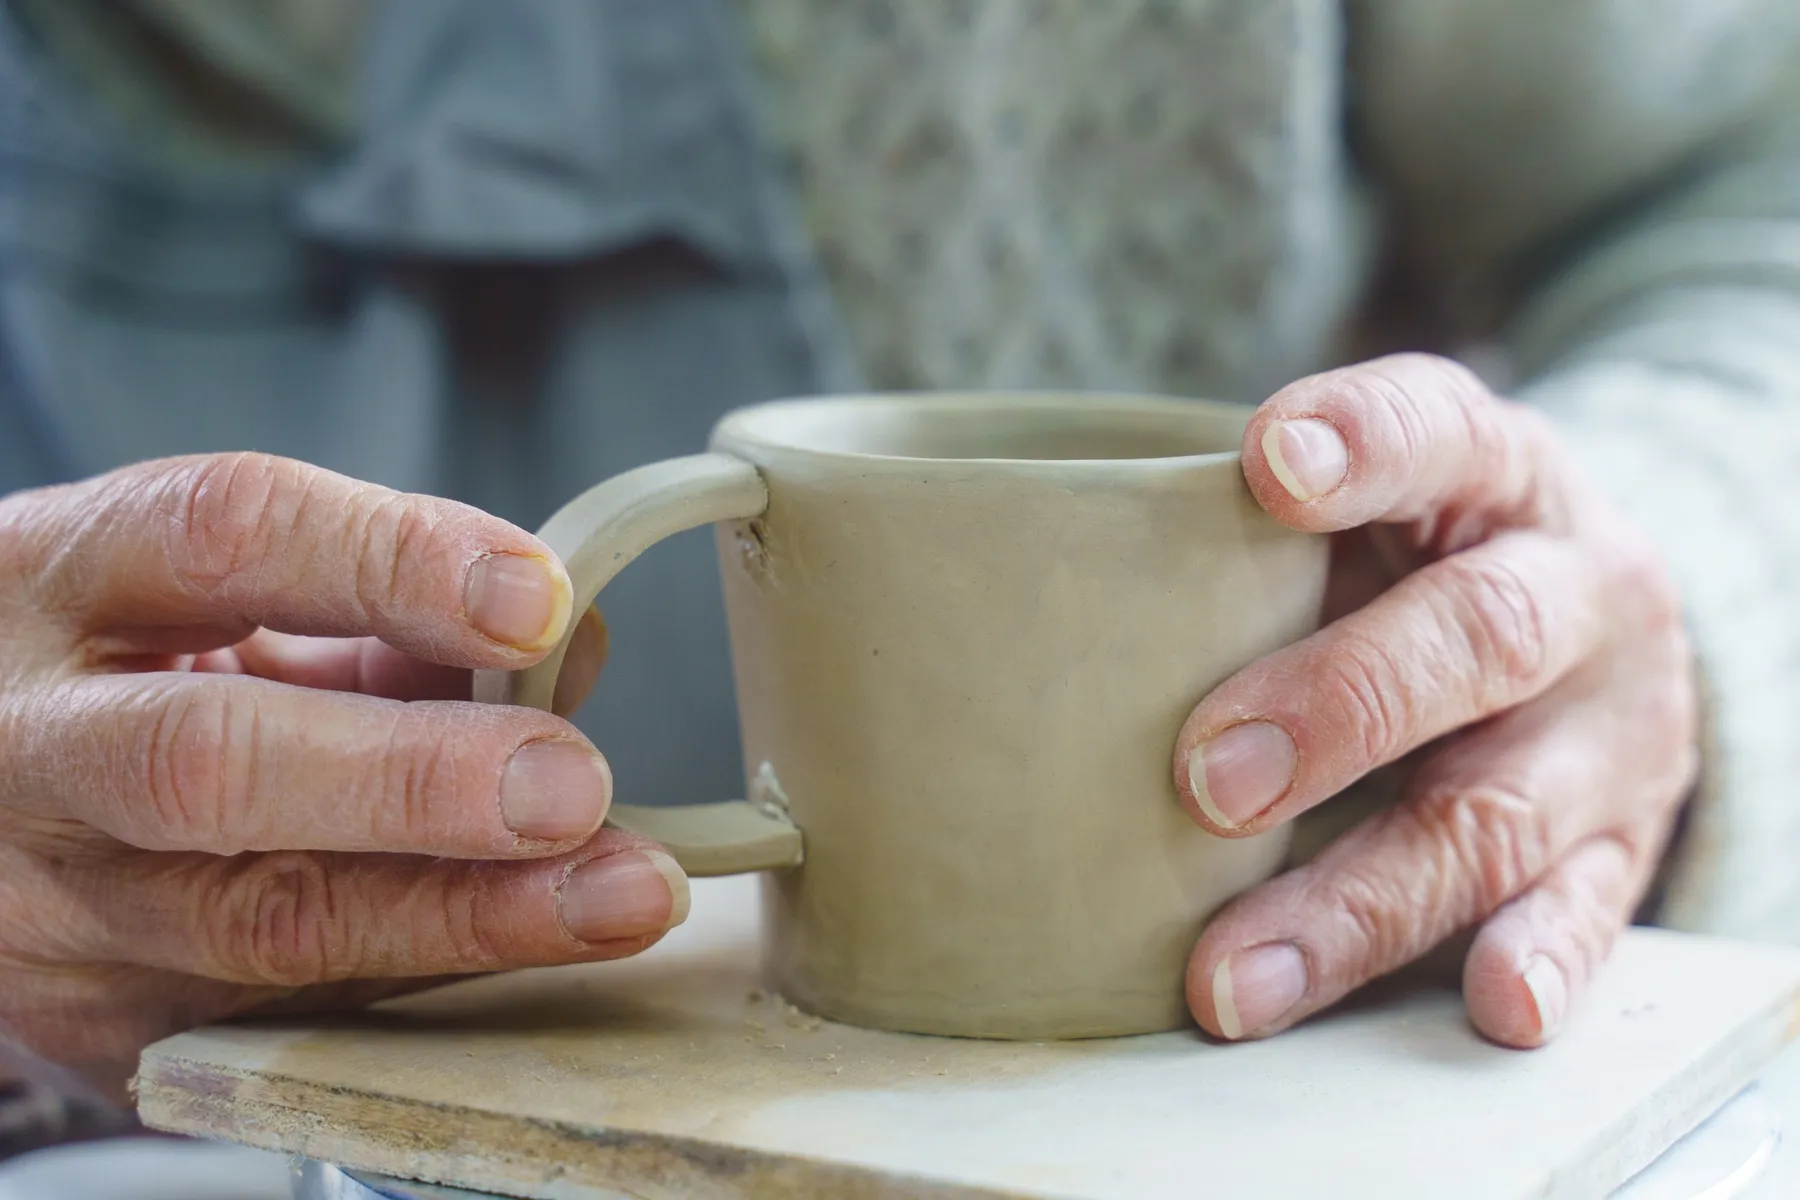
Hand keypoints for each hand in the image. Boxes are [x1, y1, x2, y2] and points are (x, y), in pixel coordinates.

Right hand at [0, 454, 687, 1092]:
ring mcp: (45, 905)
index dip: (389, 563)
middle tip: (570, 786)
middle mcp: (29, 744)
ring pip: (258, 926)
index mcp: (59, 577)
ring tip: (614, 893)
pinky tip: (530, 945)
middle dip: (413, 780)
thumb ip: (378, 604)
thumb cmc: (115, 668)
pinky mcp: (90, 1022)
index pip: (223, 536)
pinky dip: (430, 971)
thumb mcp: (207, 593)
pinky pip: (288, 1009)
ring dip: (467, 915)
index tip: (536, 600)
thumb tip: (569, 639)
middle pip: (210, 763)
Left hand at [1177, 355, 1697, 1046]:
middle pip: (1478, 637)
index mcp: (1498, 477)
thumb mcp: (1369, 508)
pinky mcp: (1624, 844)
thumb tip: (1025, 599)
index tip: (1267, 464)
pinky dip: (1538, 960)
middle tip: (1208, 779)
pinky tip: (1491, 1005)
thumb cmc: (1420, 563)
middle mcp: (1577, 591)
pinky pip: (1591, 911)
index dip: (1364, 442)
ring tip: (1233, 975)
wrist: (1606, 625)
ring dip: (1359, 902)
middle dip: (1341, 706)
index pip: (1442, 431)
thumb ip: (1250, 533)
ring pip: (1498, 814)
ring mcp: (1609, 727)